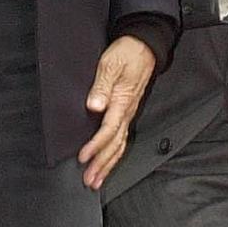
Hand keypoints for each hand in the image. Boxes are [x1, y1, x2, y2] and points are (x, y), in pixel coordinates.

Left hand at [78, 36, 156, 188]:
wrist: (144, 46)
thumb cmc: (127, 53)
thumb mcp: (110, 64)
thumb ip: (102, 86)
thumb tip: (94, 105)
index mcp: (122, 102)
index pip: (108, 130)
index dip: (95, 146)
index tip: (83, 158)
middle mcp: (127, 112)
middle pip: (115, 145)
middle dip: (102, 165)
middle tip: (89, 181)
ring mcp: (129, 113)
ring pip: (120, 146)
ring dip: (108, 165)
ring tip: (97, 180)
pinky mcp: (128, 112)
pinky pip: (122, 139)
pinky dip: (115, 155)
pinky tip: (108, 163)